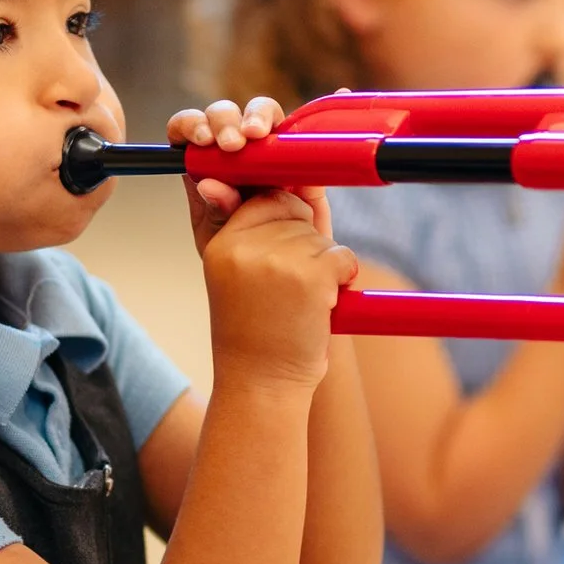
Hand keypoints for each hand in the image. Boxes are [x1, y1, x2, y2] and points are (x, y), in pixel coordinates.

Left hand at [169, 97, 335, 246]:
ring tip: (260, 133)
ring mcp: (271, 154)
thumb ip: (216, 212)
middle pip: (228, 115)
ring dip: (260, 116)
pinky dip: (322, 110)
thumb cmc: (239, 257)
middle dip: (226, 120)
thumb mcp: (220, 240)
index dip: (191, 125)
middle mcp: (236, 153)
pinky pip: (310, 133)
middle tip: (232, 145)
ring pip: (265, 116)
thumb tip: (208, 185)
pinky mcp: (303, 162)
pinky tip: (341, 92)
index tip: (201, 139)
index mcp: (206, 166)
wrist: (280, 279)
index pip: (189, 130)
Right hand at [198, 187, 358, 390]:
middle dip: (303, 242)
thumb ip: (245, 223)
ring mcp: (277, 259)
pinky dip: (342, 278)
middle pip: (295, 209)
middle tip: (286, 288)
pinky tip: (319, 305)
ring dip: (322, 265)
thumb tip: (227, 179)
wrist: (263, 384)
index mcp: (221, 243)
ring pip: (319, 235)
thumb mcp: (238, 272)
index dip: (283, 224)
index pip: (264, 197)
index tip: (277, 263)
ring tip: (297, 301)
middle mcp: (243, 246)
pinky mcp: (310, 276)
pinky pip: (341, 255)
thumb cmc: (255, 329)